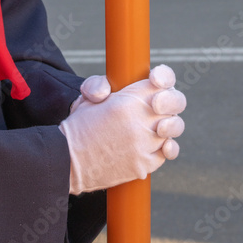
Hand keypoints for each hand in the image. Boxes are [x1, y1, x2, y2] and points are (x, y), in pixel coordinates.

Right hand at [60, 65, 185, 194]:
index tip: (157, 81)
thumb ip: (100, 85)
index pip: (163, 81)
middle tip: (160, 105)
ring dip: (168, 126)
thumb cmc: (77, 127)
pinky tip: (156, 144)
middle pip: (174, 103)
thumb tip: (108, 90)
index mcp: (127, 100)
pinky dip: (164, 148)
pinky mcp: (144, 164)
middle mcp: (139, 120)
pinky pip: (165, 152)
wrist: (67, 161)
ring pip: (173, 129)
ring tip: (157, 126)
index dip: (165, 78)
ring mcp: (143, 144)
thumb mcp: (86, 98)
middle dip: (171, 101)